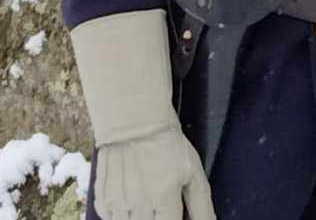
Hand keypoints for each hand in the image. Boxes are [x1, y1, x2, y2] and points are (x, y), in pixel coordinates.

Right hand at [95, 126, 215, 219]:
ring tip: (148, 198)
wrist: (132, 118)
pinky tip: (132, 197)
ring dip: (142, 217)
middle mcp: (139, 204)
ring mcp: (118, 203)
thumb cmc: (165, 141)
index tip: (176, 211)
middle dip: (159, 217)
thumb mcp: (192, 168)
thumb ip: (201, 203)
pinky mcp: (102, 200)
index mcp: (164, 196)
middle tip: (162, 202)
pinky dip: (123, 215)